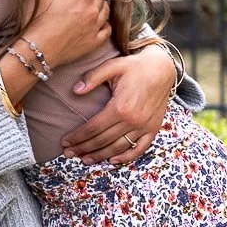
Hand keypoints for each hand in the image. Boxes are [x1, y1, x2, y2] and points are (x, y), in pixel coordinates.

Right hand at [23, 0, 109, 69]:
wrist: (34, 52)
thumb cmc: (35, 21)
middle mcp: (93, 11)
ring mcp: (95, 28)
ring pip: (107, 10)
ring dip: (101, 5)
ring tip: (91, 4)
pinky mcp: (93, 43)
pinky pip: (107, 29)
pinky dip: (104, 23)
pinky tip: (97, 22)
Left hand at [62, 42, 176, 163]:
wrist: (162, 68)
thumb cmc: (134, 66)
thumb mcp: (112, 66)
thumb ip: (92, 77)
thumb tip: (75, 90)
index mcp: (119, 106)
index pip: (93, 127)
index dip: (77, 137)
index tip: (65, 142)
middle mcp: (132, 120)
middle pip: (102, 140)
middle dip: (83, 148)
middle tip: (69, 154)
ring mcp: (144, 126)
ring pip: (118, 147)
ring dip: (100, 156)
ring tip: (85, 160)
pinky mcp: (153, 128)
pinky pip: (140, 148)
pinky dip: (126, 157)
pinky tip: (113, 160)